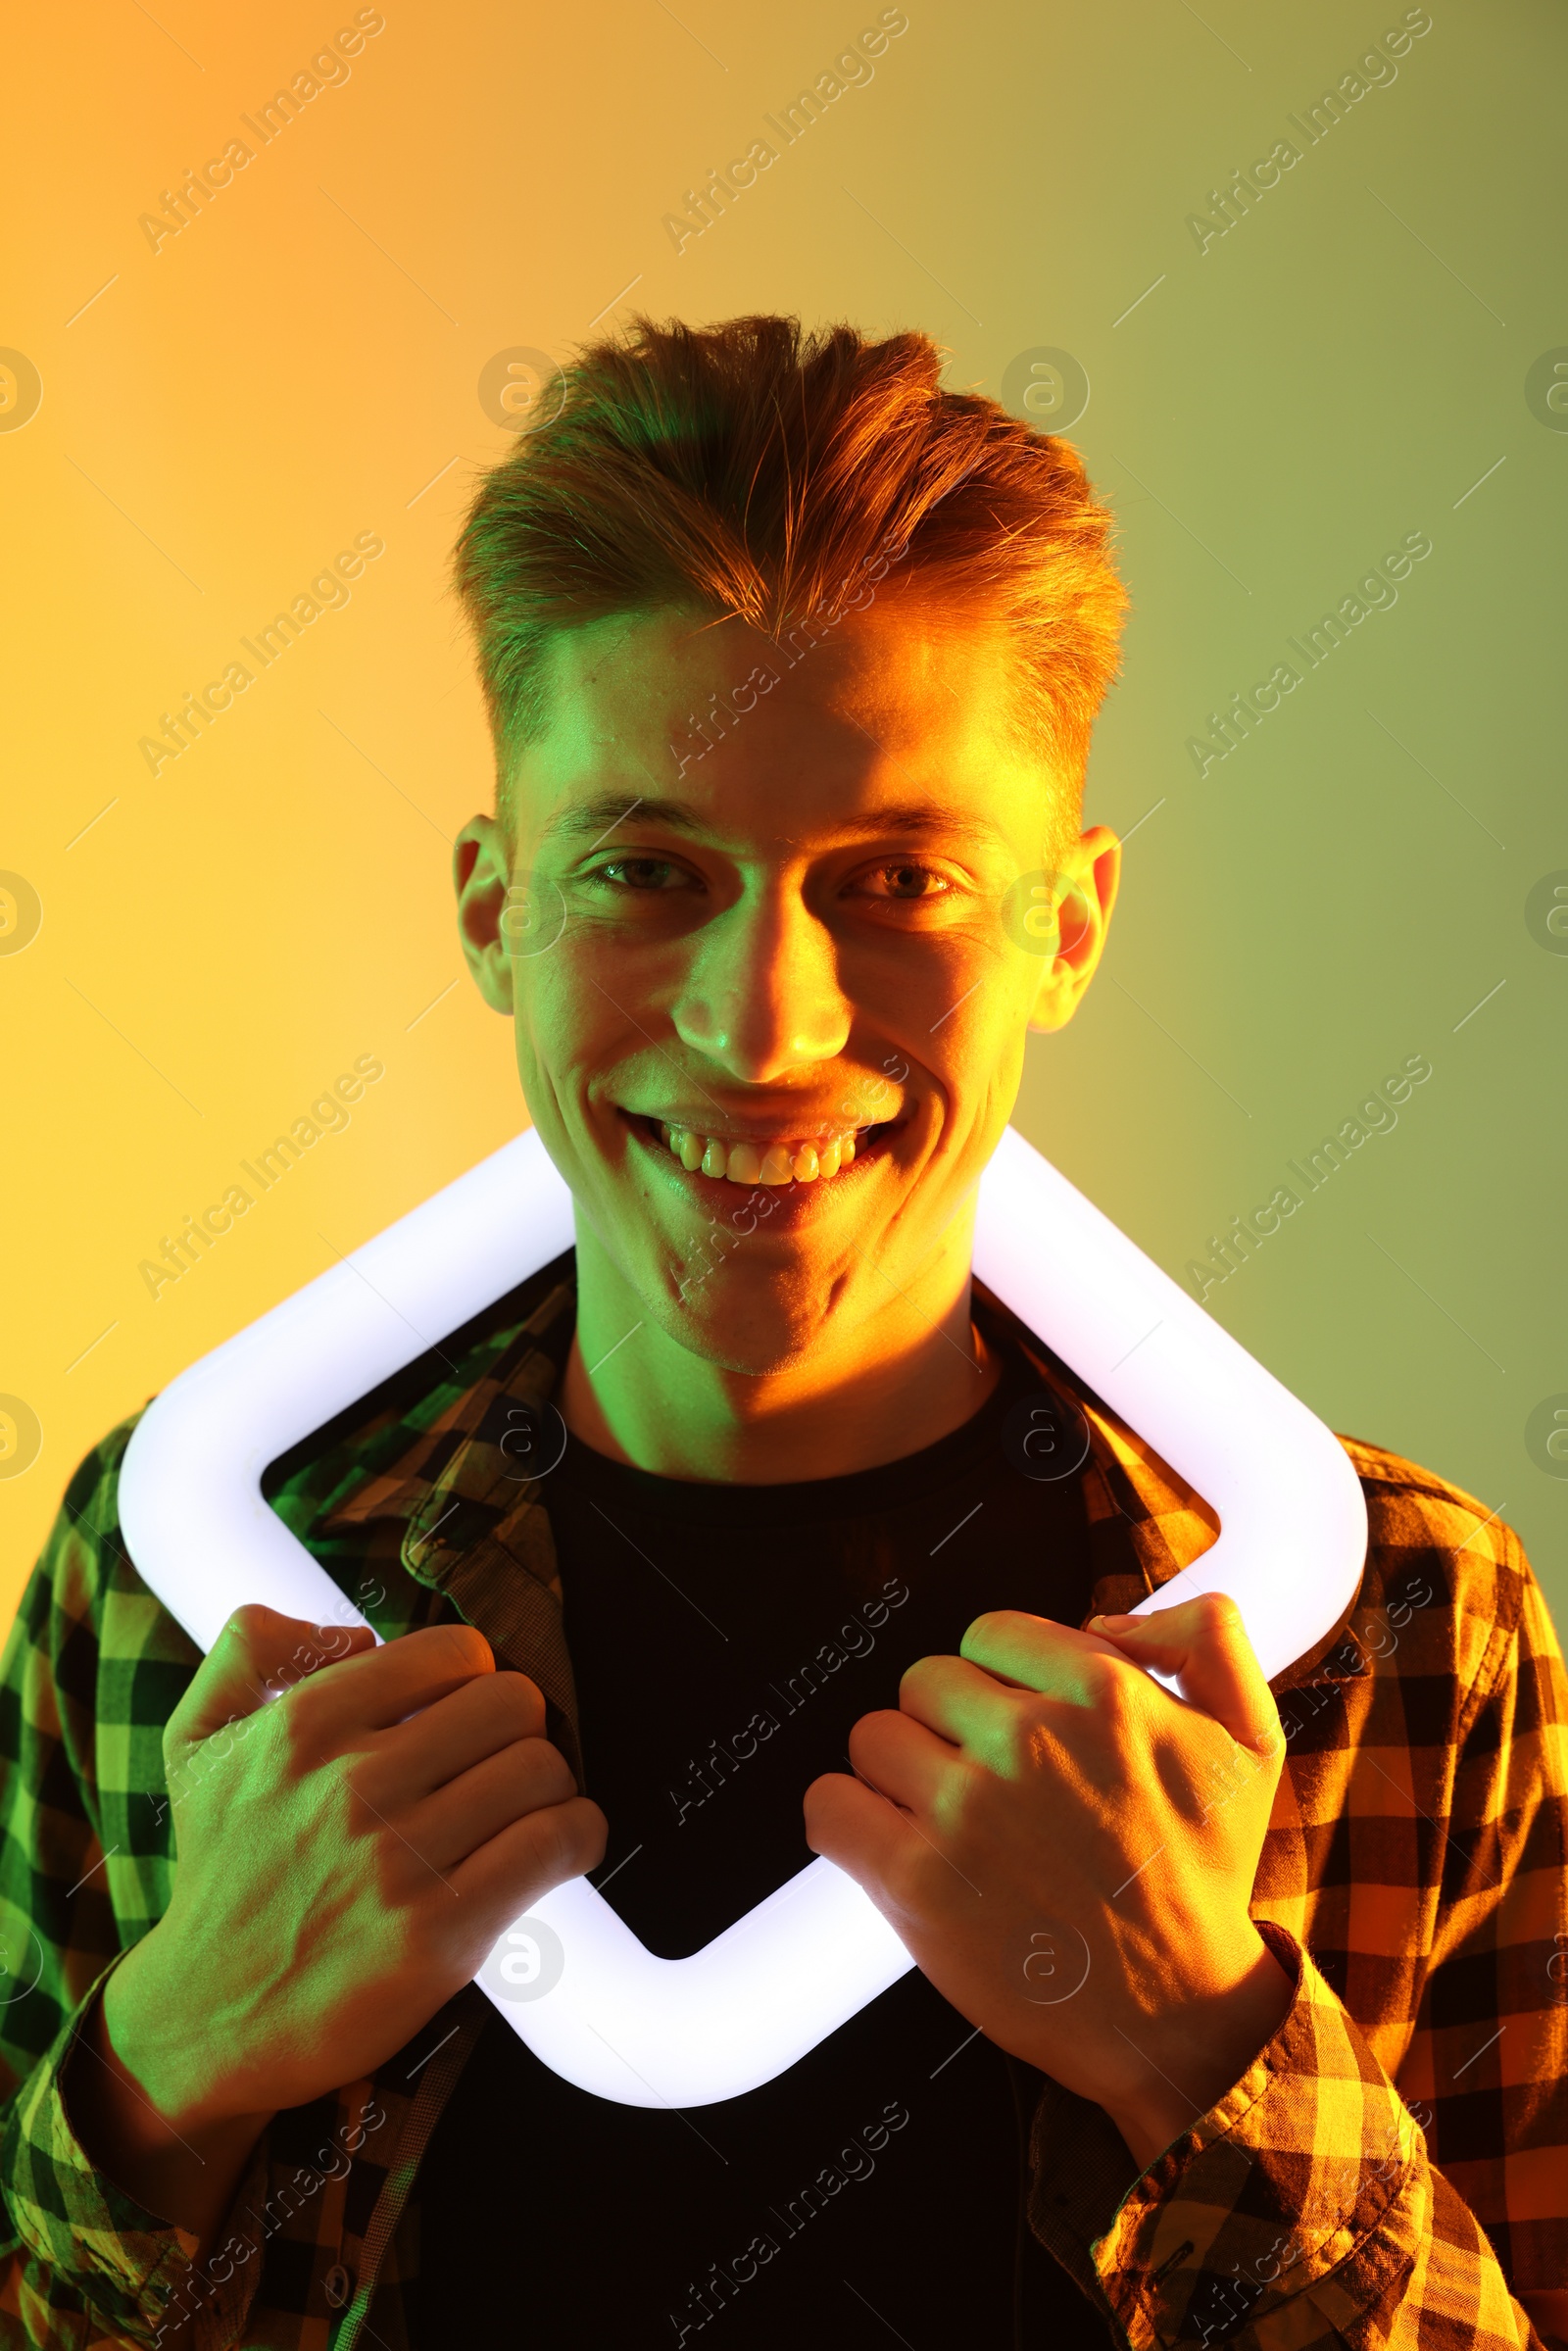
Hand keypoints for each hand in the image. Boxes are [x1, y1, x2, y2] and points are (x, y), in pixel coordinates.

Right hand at [76, 1605, 603, 2231]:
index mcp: (304, 1725)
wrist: (209, 2018)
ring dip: (550, 1786)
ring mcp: (398, 1859)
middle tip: (501, 1761)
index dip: (473, 1678)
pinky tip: (557, 1847)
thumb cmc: (221, 1877)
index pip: (455, 1651)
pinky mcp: (440, 1931)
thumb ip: (249, 1651)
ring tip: (526, 1808)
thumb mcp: (196, 1743)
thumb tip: (353, 1632)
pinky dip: (576, 1838)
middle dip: (518, 1729)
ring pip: (541, 1768)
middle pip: (512, 1702)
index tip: (468, 1711)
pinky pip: (554, 1844)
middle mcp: (352, 1783)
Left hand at [804, 1594, 1292, 2168]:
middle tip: (993, 1786)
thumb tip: (1107, 1614)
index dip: (1003, 1682)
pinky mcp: (915, 1879)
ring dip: (901, 1775)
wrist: (1176, 2015)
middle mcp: (1031, 1740)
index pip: (991, 1634)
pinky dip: (845, 1822)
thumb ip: (1206, 1639)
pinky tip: (888, 1843)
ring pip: (874, 1737)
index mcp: (1105, 1692)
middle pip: (926, 1680)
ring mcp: (966, 1809)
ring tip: (950, 1822)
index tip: (1024, 1729)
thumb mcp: (1250, 1739)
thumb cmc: (1203, 1877)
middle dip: (951, 1726)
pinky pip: (828, 1807)